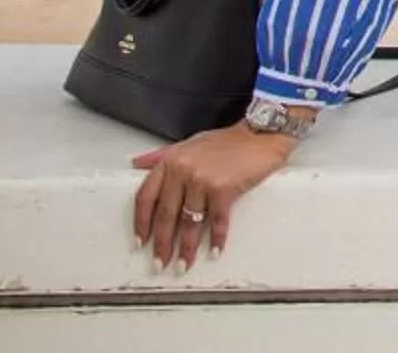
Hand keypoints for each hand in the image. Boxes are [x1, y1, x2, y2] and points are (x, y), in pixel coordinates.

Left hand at [129, 123, 295, 268]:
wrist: (260, 134)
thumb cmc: (227, 141)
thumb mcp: (188, 144)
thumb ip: (160, 155)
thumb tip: (137, 164)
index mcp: (171, 161)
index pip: (146, 197)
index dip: (141, 223)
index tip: (141, 241)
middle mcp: (183, 171)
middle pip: (166, 215)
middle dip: (163, 244)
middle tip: (161, 263)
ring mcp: (202, 180)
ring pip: (189, 222)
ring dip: (187, 248)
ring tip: (184, 264)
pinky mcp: (224, 189)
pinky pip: (217, 220)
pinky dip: (217, 238)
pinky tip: (215, 250)